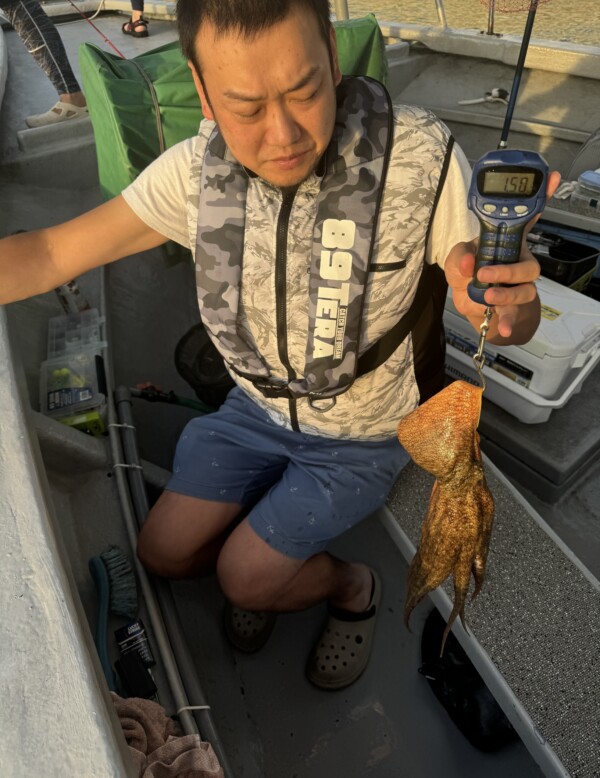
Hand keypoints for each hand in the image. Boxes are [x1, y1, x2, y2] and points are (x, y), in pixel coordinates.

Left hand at [445, 170, 560, 342]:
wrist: (472, 305)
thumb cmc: (468, 276)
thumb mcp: (455, 263)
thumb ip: (458, 258)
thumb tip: (468, 262)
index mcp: (504, 242)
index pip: (526, 218)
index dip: (541, 198)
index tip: (551, 179)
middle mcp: (517, 260)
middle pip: (529, 262)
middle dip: (508, 269)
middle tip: (484, 273)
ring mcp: (519, 283)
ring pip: (527, 285)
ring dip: (506, 293)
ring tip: (487, 296)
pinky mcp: (515, 303)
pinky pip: (517, 310)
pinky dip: (508, 319)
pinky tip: (504, 327)